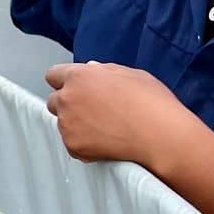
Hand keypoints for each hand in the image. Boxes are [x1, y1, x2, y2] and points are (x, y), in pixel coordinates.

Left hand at [43, 61, 197, 166]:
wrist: (160, 135)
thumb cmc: (151, 102)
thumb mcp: (131, 74)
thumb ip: (104, 70)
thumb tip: (90, 68)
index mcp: (79, 76)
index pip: (53, 75)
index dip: (65, 81)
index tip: (74, 88)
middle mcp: (67, 98)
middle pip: (54, 100)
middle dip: (68, 103)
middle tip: (93, 110)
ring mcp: (67, 124)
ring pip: (63, 123)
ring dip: (76, 124)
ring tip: (105, 127)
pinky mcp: (72, 145)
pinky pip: (72, 143)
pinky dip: (84, 143)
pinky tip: (106, 141)